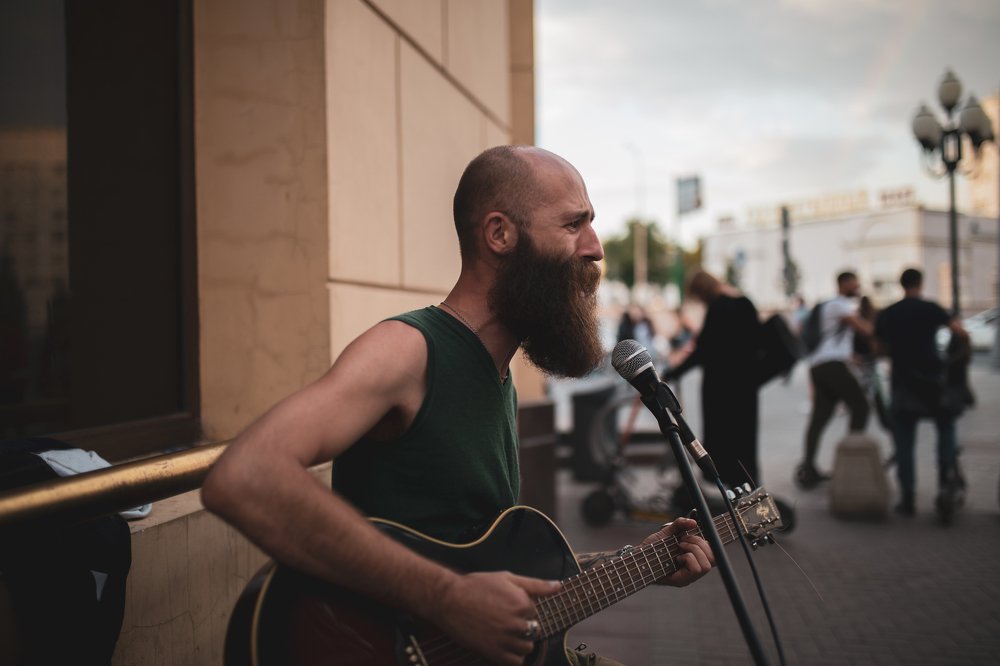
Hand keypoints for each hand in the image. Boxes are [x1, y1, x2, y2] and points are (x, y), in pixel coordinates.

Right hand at [431, 571, 560, 664]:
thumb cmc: (476, 586)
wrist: (449, 600)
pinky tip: (503, 645)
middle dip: (522, 626)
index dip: (522, 609)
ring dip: (519, 642)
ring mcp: (505, 639)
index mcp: (522, 603)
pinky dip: (513, 656)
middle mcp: (516, 623)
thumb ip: (535, 585)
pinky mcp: (494, 653)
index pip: (534, 612)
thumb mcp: (507, 578)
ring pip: (527, 647)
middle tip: (503, 619)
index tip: (507, 606)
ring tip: (503, 632)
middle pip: (533, 630)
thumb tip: (558, 586)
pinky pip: (516, 662)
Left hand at [641, 517, 713, 586]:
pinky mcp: (681, 581)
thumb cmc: (652, 547)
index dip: (713, 543)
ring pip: (706, 565)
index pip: (716, 554)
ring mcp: (689, 577)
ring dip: (693, 550)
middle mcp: (695, 570)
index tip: (698, 532)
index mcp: (695, 559)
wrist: (637, 558)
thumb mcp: (667, 532)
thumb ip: (679, 524)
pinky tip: (677, 557)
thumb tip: (693, 522)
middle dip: (700, 543)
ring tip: (679, 547)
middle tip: (683, 540)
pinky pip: (696, 569)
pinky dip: (688, 558)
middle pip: (714, 558)